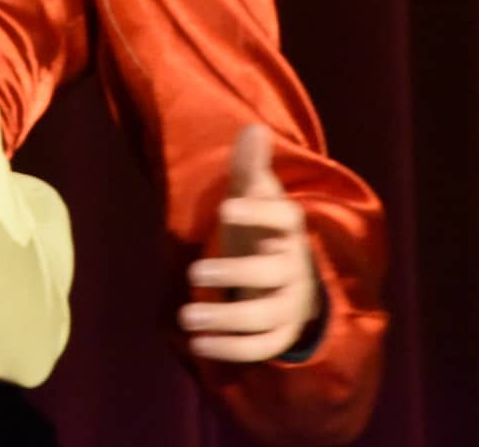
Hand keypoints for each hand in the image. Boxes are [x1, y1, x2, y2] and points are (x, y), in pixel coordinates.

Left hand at [177, 124, 318, 362]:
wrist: (290, 273)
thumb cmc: (262, 226)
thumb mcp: (254, 193)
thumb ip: (250, 165)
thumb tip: (254, 128)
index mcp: (287, 227)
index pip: (281, 217)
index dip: (256, 212)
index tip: (225, 207)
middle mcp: (292, 266)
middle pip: (269, 273)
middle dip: (234, 273)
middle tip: (193, 270)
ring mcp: (288, 303)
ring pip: (264, 317)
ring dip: (225, 320)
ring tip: (186, 318)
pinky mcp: (280, 332)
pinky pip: (261, 347)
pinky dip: (231, 349)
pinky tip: (197, 344)